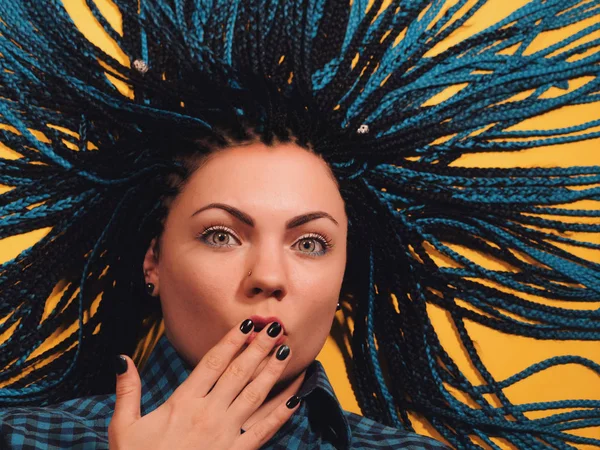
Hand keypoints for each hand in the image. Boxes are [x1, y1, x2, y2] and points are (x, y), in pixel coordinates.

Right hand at [108, 319, 299, 449]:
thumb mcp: (123, 426)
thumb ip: (127, 391)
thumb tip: (122, 359)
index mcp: (182, 403)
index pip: (213, 363)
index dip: (232, 340)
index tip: (248, 323)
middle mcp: (207, 414)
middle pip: (239, 373)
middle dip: (259, 348)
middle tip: (276, 328)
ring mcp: (224, 435)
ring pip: (254, 396)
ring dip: (272, 372)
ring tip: (286, 351)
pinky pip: (262, 433)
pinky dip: (280, 415)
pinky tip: (295, 399)